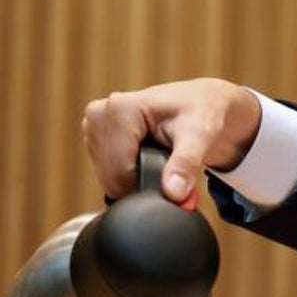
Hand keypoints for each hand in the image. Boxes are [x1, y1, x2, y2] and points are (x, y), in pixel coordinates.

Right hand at [81, 78, 261, 208]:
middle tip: (170, 169)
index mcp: (120, 108)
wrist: (202, 103)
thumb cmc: (202, 112)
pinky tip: (146, 157)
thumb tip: (174, 194)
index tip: (173, 178)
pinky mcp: (95, 135)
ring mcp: (94, 125)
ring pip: (107, 177)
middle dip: (141, 182)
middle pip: (110, 176)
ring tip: (160, 158)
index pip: (119, 171)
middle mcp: (100, 113)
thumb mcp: (201, 135)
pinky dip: (127, 173)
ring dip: (135, 178)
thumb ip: (186, 163)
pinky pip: (106, 171)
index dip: (147, 184)